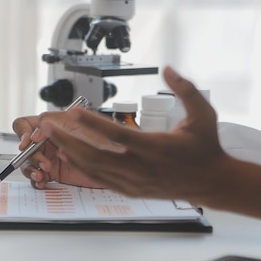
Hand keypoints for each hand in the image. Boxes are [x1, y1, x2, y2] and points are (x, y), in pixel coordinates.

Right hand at [12, 113, 103, 189]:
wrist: (117, 166)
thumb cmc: (104, 141)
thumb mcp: (82, 126)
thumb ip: (59, 124)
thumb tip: (39, 128)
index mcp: (51, 126)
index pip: (25, 125)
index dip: (22, 133)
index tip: (27, 142)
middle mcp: (47, 141)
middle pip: (24, 147)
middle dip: (31, 156)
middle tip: (43, 163)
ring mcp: (48, 157)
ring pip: (28, 163)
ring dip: (31, 169)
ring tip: (40, 175)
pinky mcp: (53, 174)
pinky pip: (37, 177)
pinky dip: (36, 181)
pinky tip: (42, 182)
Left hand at [35, 66, 260, 219]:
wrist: (212, 182)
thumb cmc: (205, 148)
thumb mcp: (203, 114)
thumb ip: (185, 89)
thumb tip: (168, 69)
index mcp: (156, 148)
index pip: (117, 135)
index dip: (92, 124)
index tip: (73, 112)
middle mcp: (141, 168)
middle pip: (95, 155)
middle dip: (68, 140)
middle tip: (48, 126)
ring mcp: (135, 182)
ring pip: (94, 169)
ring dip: (70, 153)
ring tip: (53, 138)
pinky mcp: (132, 191)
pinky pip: (100, 180)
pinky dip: (82, 168)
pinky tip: (69, 156)